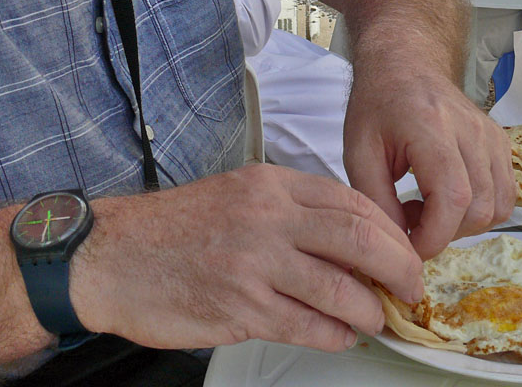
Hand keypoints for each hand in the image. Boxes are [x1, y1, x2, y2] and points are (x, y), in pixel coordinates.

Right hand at [68, 165, 423, 351]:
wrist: (111, 255)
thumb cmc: (178, 226)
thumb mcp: (242, 192)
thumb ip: (296, 209)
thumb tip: (355, 239)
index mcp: (274, 185)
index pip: (354, 203)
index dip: (391, 232)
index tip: (406, 251)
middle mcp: (268, 219)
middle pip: (360, 240)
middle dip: (399, 268)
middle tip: (411, 287)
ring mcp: (254, 264)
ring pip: (339, 289)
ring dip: (369, 310)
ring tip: (375, 317)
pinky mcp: (238, 308)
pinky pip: (305, 326)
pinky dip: (333, 335)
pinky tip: (340, 336)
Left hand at [343, 71, 515, 258]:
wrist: (404, 65)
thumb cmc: (377, 106)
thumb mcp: (358, 153)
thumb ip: (375, 201)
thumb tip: (399, 245)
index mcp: (432, 128)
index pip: (453, 199)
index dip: (433, 237)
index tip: (406, 246)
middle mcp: (472, 132)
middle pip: (480, 208)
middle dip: (446, 234)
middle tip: (410, 221)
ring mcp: (492, 137)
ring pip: (498, 207)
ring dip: (465, 225)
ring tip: (429, 209)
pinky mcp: (501, 143)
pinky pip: (506, 194)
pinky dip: (480, 210)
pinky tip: (448, 199)